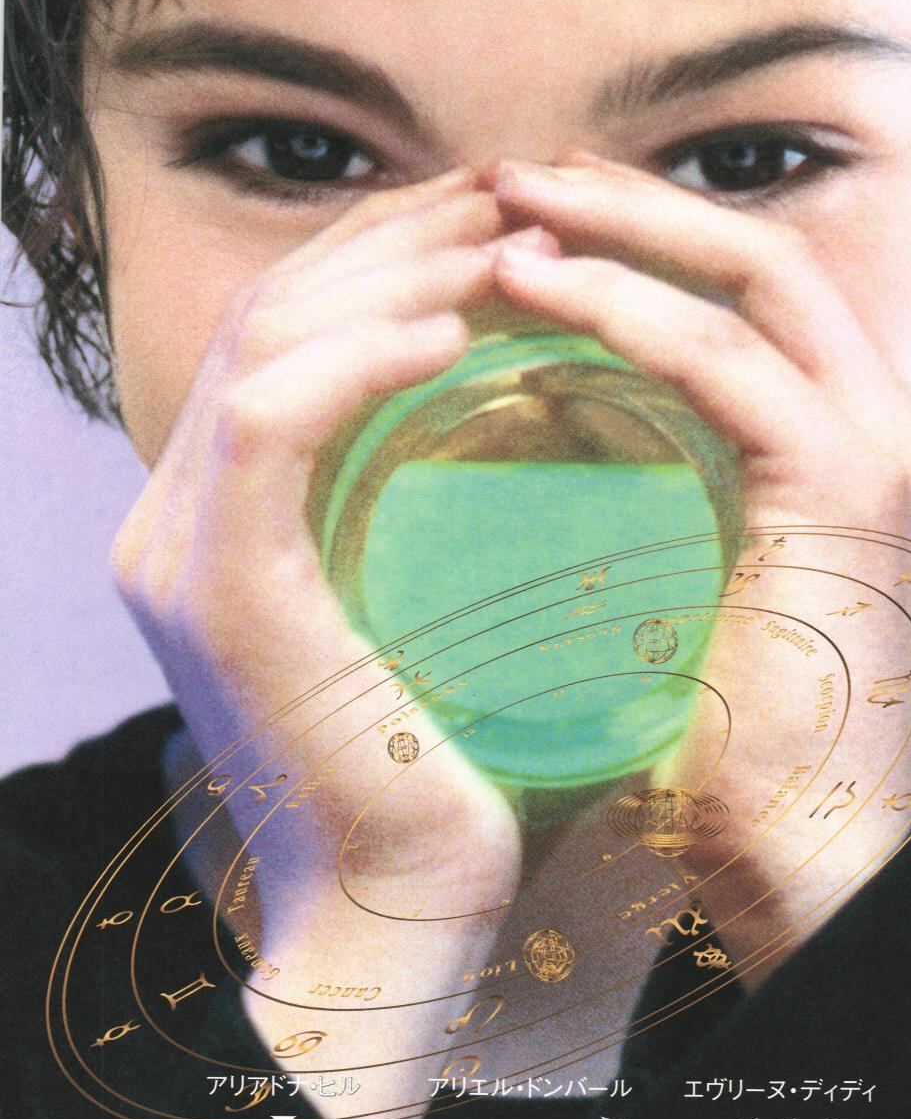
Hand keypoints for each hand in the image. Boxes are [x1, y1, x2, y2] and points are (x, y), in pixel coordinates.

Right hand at [111, 173, 548, 1118]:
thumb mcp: (428, 626)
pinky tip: (454, 330)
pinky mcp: (221, 589)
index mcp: (219, 531)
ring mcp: (183, 556)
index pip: (290, 341)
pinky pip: (272, 421)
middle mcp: (174, 527)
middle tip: (513, 198)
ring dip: (386, 272)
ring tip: (504, 240)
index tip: (500, 228)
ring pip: (266, 343)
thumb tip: (527, 447)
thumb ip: (427, 530)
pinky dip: (359, 359)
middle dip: (395, 236)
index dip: (385, 262)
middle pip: (273, 317)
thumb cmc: (440, 784)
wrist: (395, 920)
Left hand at [488, 152, 910, 985]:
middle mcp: (901, 430)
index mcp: (870, 453)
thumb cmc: (737, 754)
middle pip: (766, 262)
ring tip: (502, 212)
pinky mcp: (852, 486)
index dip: (657, 248)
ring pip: (752, 283)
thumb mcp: (709, 597)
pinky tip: (530, 294)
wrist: (809, 860)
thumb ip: (677, 505)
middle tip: (512, 181)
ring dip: (620, 234)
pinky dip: (623, 316)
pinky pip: (725, 363)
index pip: (762, 306)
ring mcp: (894, 449)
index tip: (545, 229)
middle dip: (634, 206)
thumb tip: (560, 445)